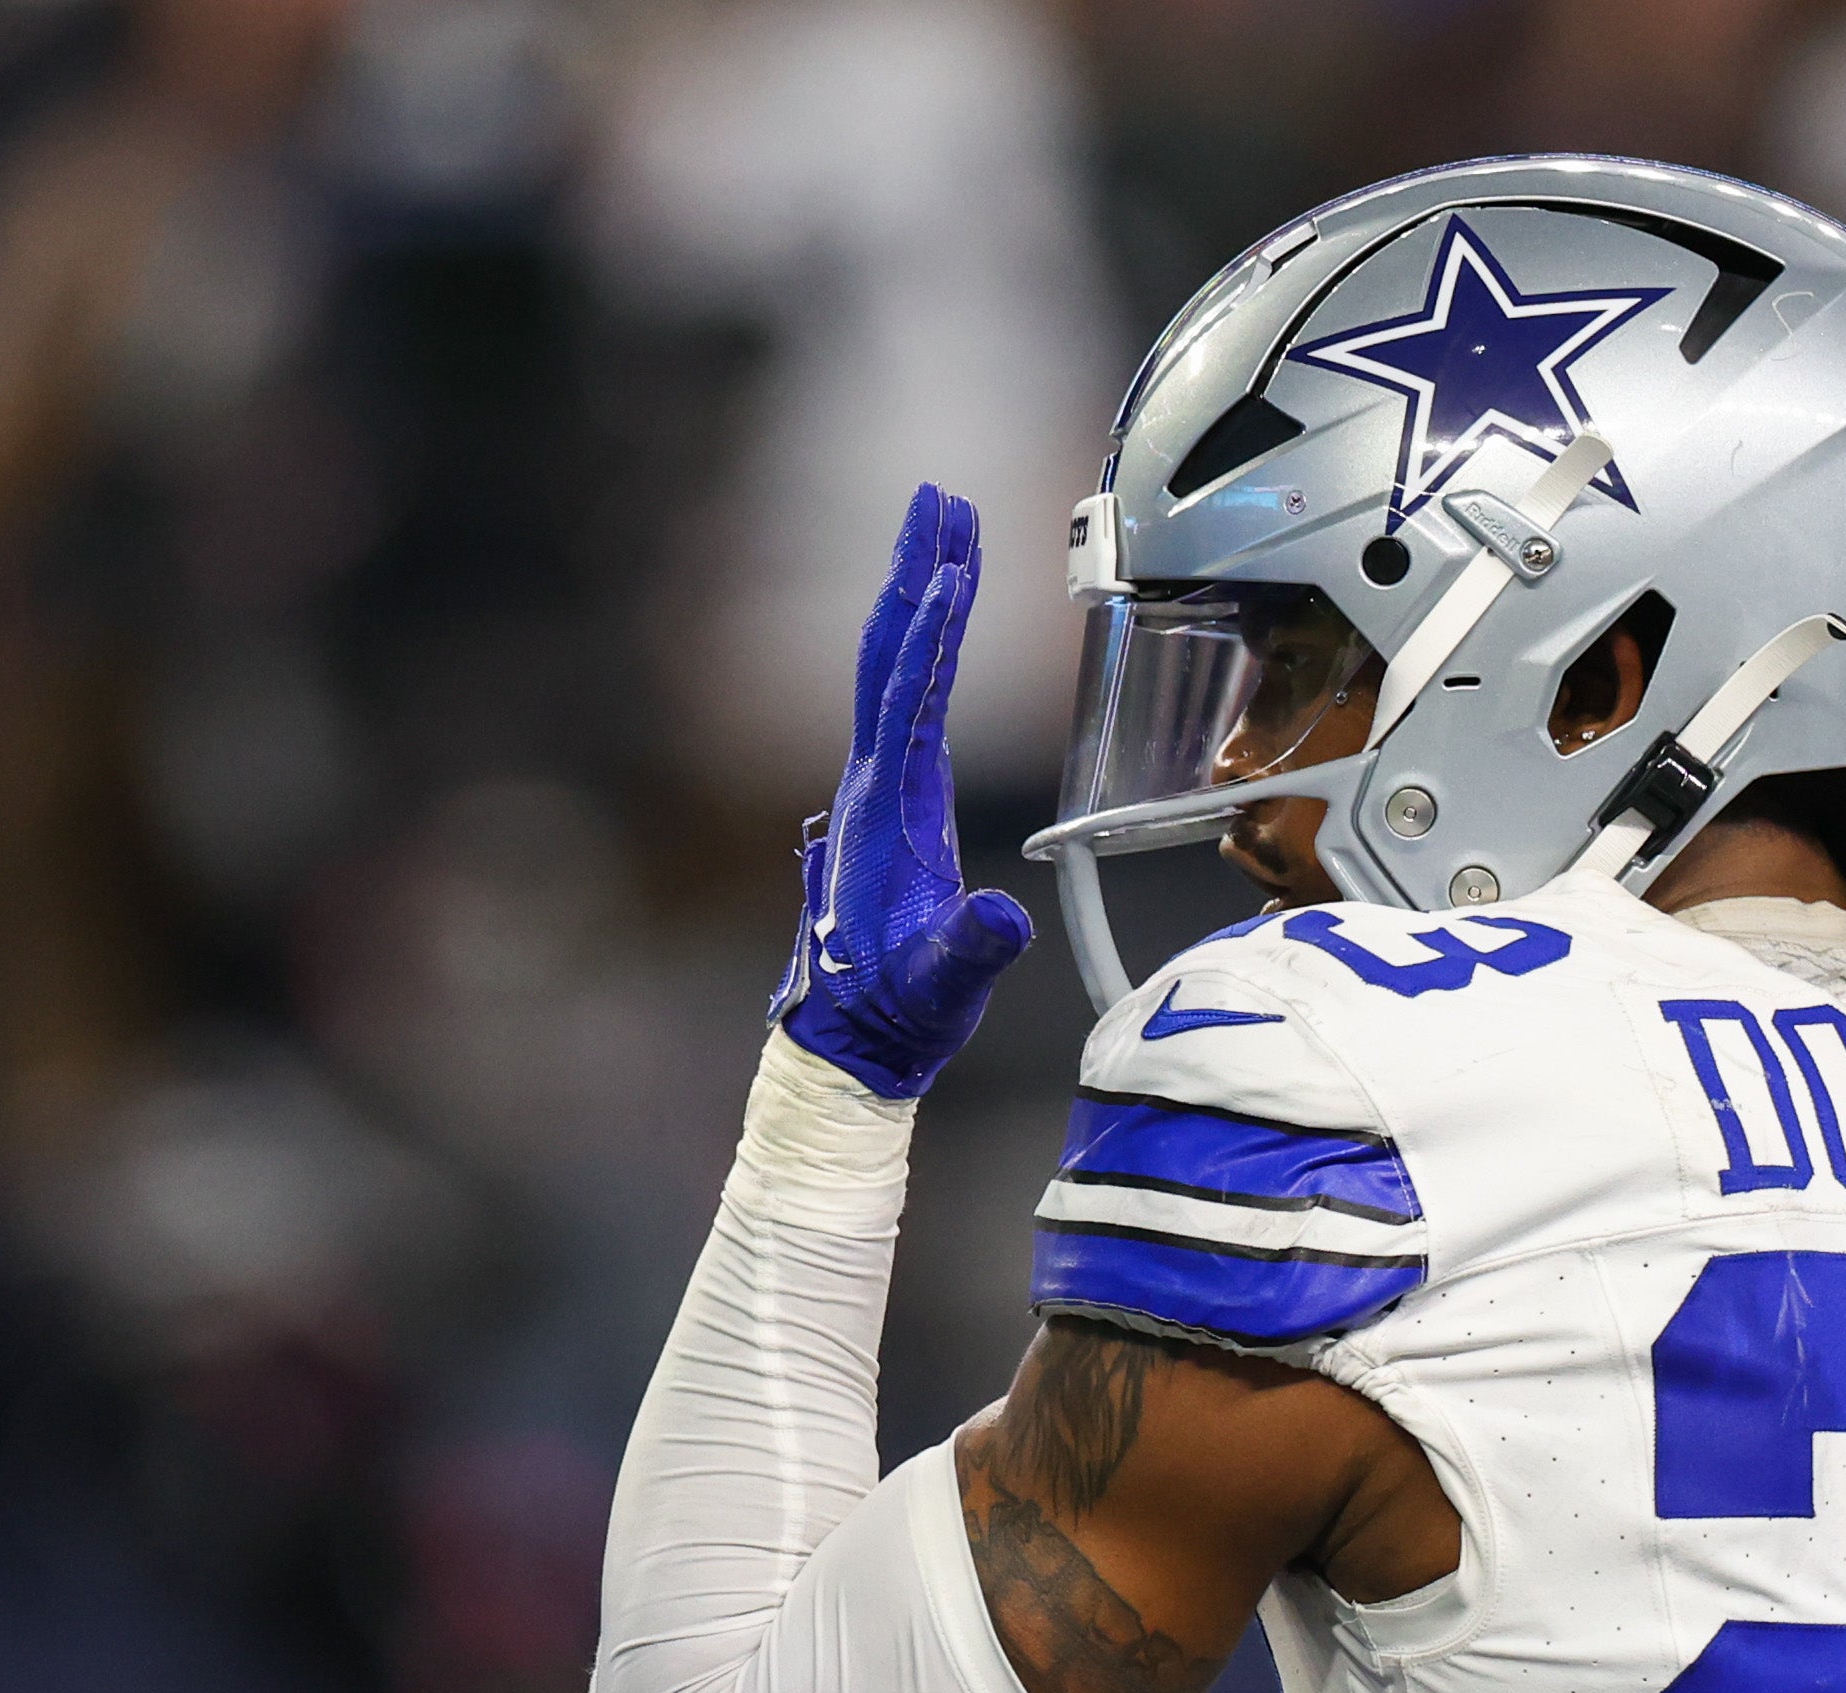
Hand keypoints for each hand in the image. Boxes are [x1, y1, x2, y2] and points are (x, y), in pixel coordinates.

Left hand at [773, 485, 1034, 1097]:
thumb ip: (972, 949)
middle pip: (892, 654)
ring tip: (943, 533)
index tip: (952, 563)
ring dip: (917, 597)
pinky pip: (903, 701)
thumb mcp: (944, 984)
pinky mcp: (887, 805)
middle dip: (917, 573)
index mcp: (887, 808)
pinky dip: (921, 649)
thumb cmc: (895, 1011)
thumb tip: (997, 918)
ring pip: (891, 669)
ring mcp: (874, 790)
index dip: (934, 630)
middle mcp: (871, 784)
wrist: (847, 1041)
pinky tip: (936, 632)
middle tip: (937, 499)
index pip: (912, 696)